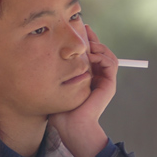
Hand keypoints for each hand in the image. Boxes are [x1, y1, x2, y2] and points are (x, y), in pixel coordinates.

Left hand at [48, 25, 117, 156]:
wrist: (72, 126)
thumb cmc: (61, 112)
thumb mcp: (56, 88)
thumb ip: (55, 74)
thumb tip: (44, 55)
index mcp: (87, 78)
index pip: (89, 55)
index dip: (86, 42)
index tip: (78, 30)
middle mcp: (97, 78)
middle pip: (100, 52)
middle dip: (93, 39)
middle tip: (84, 29)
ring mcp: (104, 81)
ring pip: (107, 55)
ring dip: (99, 46)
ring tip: (88, 45)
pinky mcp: (109, 84)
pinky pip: (111, 62)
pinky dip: (103, 55)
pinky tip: (92, 55)